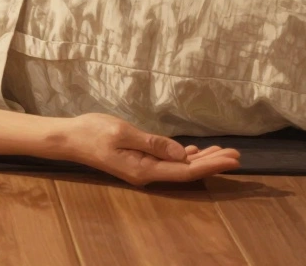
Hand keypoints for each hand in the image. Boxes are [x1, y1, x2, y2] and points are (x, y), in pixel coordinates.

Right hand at [62, 113, 240, 185]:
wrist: (69, 138)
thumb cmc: (92, 132)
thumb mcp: (123, 133)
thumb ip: (154, 143)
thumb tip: (183, 153)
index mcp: (144, 169)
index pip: (186, 171)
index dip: (211, 165)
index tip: (232, 159)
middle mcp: (147, 174)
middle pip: (186, 172)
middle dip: (212, 163)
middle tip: (237, 154)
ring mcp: (142, 169)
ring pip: (179, 167)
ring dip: (201, 160)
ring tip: (223, 152)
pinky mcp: (138, 161)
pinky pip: (167, 162)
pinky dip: (184, 156)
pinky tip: (195, 151)